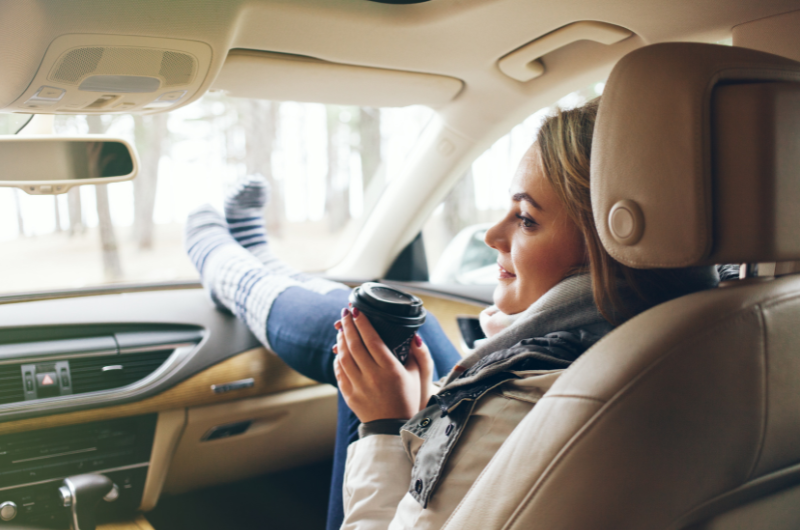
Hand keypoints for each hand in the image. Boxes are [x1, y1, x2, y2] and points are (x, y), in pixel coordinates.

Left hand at [333, 307, 433, 422]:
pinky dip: (338, 358)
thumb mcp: (418, 374)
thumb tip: (414, 334)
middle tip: (346, 312)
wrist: (394, 427)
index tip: (358, 310)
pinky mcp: (349, 395)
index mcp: (390, 369)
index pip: (372, 340)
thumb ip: (418, 353)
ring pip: (344, 357)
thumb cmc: (408, 398)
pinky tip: (340, 349)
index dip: (363, 323)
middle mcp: (372, 376)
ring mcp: (358, 386)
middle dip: (348, 325)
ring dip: (341, 340)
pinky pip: (339, 372)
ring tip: (342, 329)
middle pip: (354, 345)